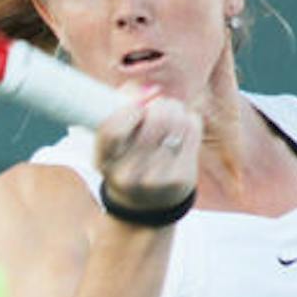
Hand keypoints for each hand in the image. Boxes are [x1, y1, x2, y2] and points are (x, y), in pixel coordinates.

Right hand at [94, 86, 201, 210]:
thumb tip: (151, 92)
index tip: (137, 106)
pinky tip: (182, 128)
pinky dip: (190, 120)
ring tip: (171, 115)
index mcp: (104, 162)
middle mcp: (128, 175)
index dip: (129, 109)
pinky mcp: (181, 178)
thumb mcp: (112, 140)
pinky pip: (192, 130)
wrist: (146, 205)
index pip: (113, 129)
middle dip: (160, 105)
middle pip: (155, 121)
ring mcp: (156, 180)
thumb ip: (121, 105)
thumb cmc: (126, 158)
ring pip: (177, 121)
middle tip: (159, 105)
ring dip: (176, 110)